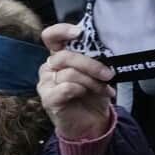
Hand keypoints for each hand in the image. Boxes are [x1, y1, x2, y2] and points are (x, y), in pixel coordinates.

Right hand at [37, 24, 114, 139]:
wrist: (92, 123)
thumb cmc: (94, 95)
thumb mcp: (97, 73)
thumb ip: (94, 58)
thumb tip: (104, 47)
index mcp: (60, 56)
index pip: (51, 37)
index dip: (62, 31)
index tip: (79, 32)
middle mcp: (49, 67)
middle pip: (65, 56)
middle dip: (91, 65)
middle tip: (108, 74)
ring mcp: (46, 83)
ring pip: (69, 73)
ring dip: (92, 81)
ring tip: (104, 89)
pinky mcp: (48, 99)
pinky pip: (66, 87)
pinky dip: (81, 90)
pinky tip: (88, 95)